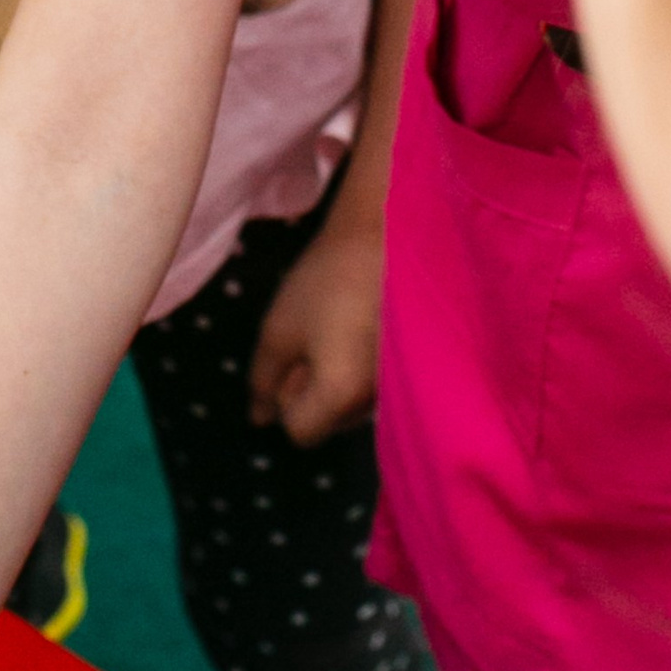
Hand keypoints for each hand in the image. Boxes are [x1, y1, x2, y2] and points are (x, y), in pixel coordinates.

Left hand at [250, 214, 383, 443]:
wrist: (386, 237)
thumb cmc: (326, 281)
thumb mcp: (278, 329)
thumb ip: (262, 379)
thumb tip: (260, 419)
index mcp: (341, 396)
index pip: (300, 432)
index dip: (285, 399)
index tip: (291, 359)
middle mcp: (375, 403)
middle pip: (328, 423)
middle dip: (310, 392)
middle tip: (309, 341)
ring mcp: (396, 387)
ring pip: (351, 407)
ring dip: (334, 381)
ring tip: (335, 332)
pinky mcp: (410, 369)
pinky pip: (373, 389)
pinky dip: (359, 371)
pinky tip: (358, 332)